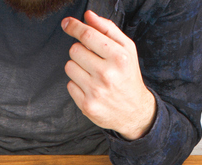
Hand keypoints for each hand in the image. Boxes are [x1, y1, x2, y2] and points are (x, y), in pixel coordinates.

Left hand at [62, 11, 155, 139]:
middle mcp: (107, 75)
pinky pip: (69, 85)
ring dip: (77, 67)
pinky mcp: (87, 105)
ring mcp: (96, 91)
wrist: (134, 111)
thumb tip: (88, 15)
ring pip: (69, 67)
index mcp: (118, 58)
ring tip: (91, 73)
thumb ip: (108, 29)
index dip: (74, 27)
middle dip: (80, 50)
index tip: (66, 23)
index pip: (87, 35)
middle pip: (75, 50)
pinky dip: (77, 84)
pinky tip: (90, 87)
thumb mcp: (126, 49)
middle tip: (92, 58)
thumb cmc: (128, 75)